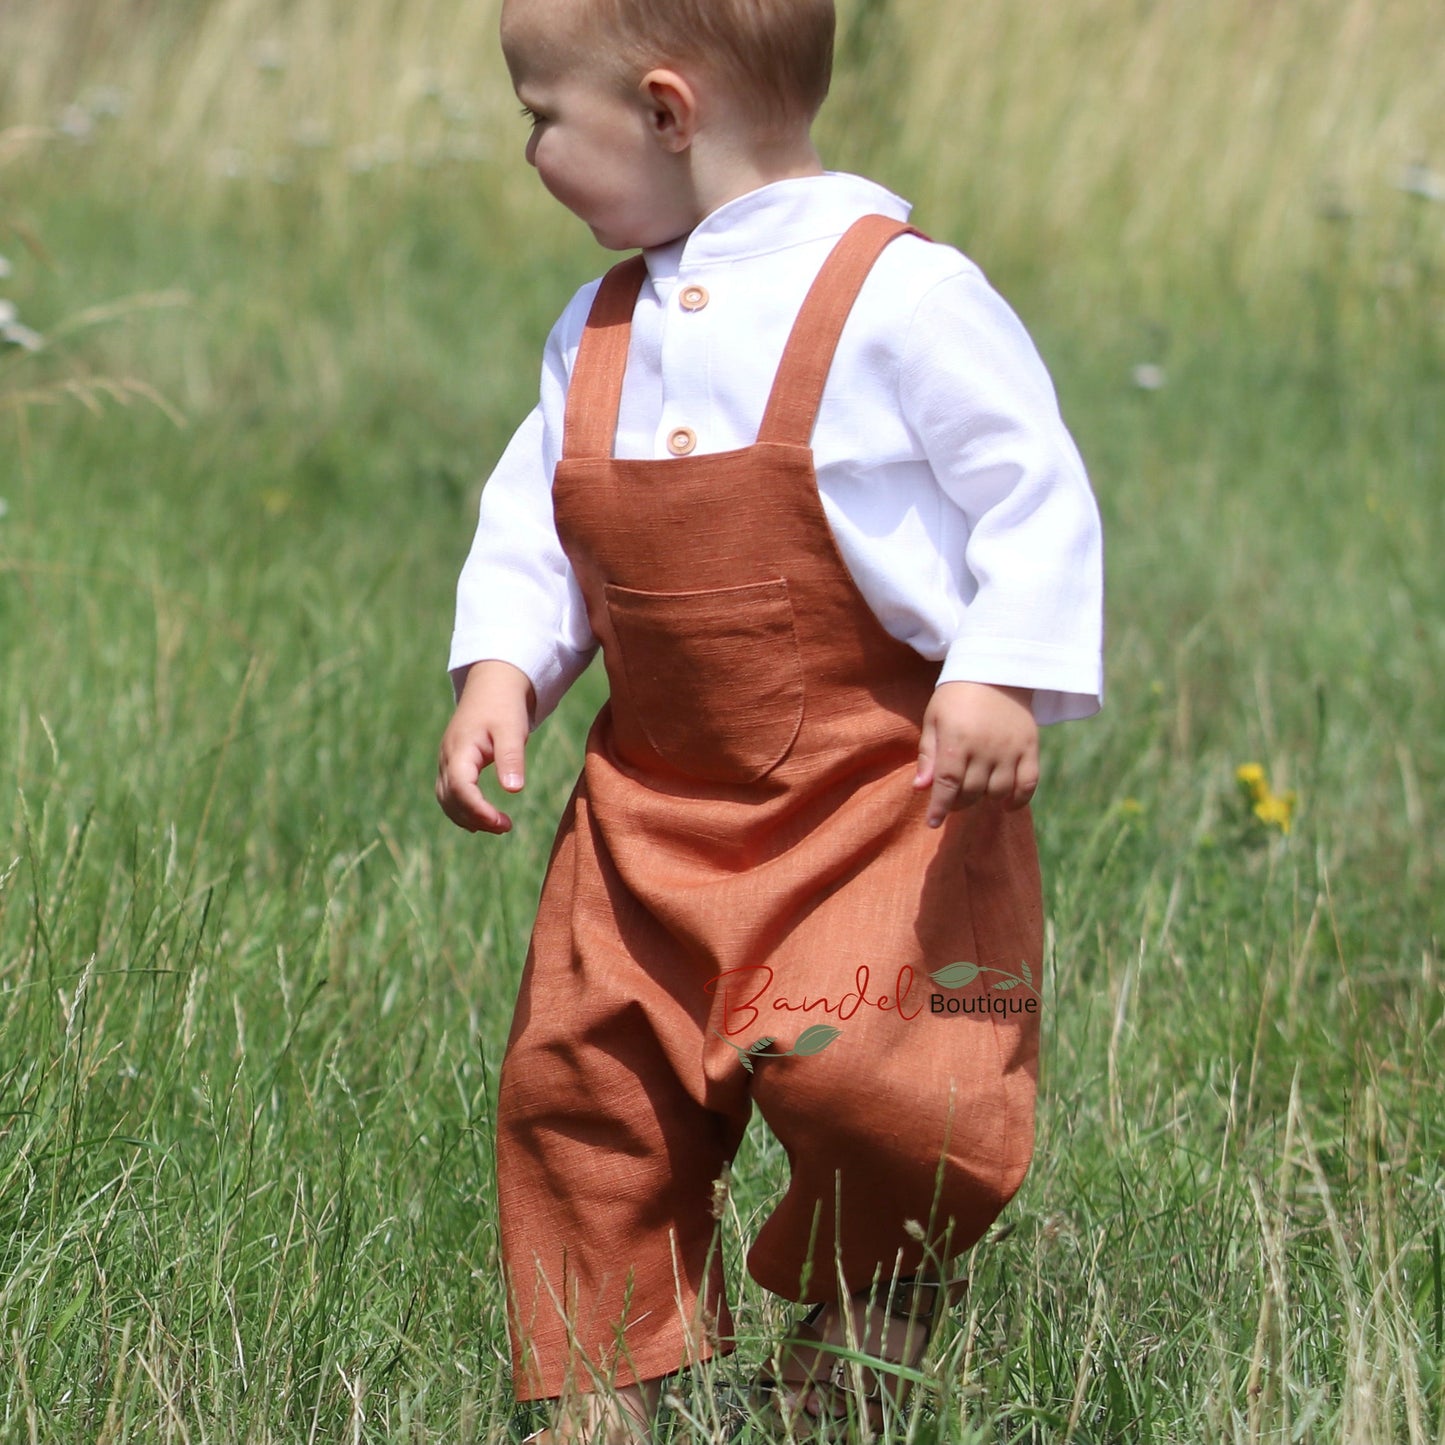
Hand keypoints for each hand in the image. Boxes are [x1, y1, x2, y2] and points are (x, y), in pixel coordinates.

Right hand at [436, 660, 536, 833]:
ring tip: (499, 826)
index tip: (502, 823)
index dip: (478, 810)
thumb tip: (513, 790)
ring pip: (447, 800)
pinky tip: (482, 821)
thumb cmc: (504, 707)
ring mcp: (446, 761)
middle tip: (506, 827)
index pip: (461, 788)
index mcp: (460, 749)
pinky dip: (462, 810)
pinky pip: (450, 794)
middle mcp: (447, 758)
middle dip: (476, 818)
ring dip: (468, 818)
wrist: (492, 685)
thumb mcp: (513, 729)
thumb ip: (511, 758)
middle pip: (451, 799)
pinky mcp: (452, 764)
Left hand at [913, 682, 1037, 825]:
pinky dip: (1019, 800)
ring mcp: (1010, 749)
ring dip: (984, 799)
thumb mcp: (934, 719)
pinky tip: (1006, 805)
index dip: (939, 807)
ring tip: (976, 792)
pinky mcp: (1030, 747)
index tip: (933, 822)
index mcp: (957, 740)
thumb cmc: (956, 695)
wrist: (996, 668)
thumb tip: (920, 788)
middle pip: (971, 792)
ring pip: (998, 792)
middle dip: (958, 803)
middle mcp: (985, 748)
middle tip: (952, 798)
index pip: (947, 784)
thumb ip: (928, 754)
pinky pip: (1028, 783)